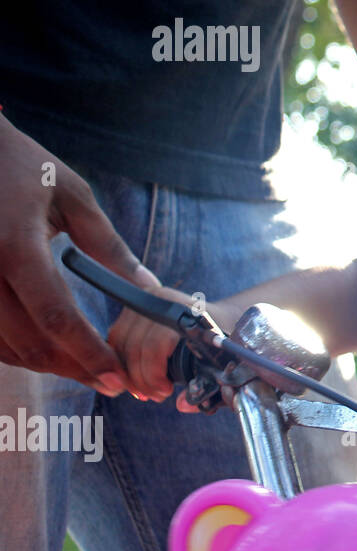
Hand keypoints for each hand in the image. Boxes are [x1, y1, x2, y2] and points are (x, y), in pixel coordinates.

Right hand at [0, 117, 161, 393]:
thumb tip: (148, 286)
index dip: (87, 353)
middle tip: (112, 382)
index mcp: (16, 246)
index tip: (116, 377)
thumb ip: (109, 246)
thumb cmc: (22, 167)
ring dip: (48, 365)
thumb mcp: (72, 196)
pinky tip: (50, 353)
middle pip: (30, 342)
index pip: (55, 316)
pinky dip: (19, 351)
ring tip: (87, 370)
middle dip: (74, 369)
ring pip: (5, 347)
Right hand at [107, 287, 241, 404]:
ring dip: (128, 373)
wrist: (223, 318)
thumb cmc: (223, 341)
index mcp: (184, 311)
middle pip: (133, 346)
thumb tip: (183, 405)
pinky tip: (135, 377)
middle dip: (140, 379)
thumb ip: (207, 386)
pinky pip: (115, 339)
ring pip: (119, 343)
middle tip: (155, 395)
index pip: (154, 345)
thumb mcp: (221, 362)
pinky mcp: (133, 308)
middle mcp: (161, 300)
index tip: (165, 392)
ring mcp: (145, 300)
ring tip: (146, 390)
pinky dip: (121, 362)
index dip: (153, 375)